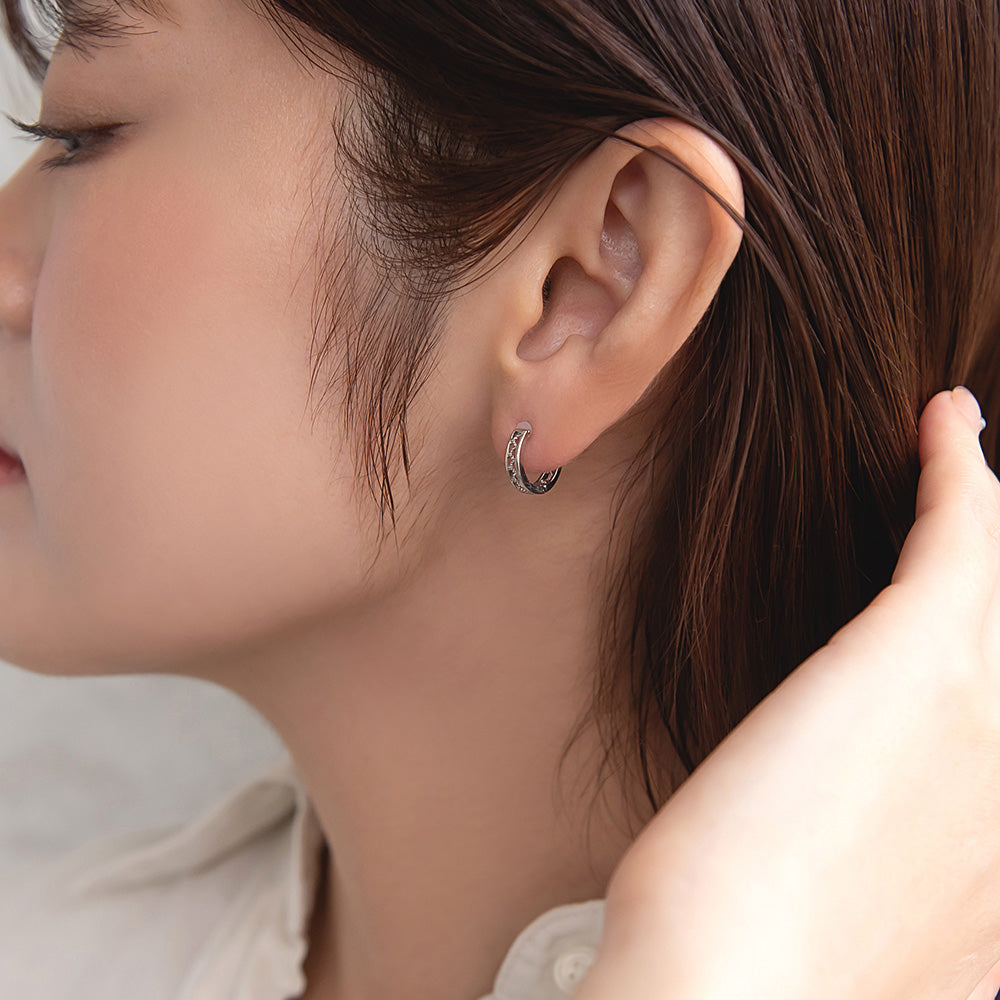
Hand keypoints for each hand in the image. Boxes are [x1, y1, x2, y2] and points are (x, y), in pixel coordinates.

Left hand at [575, 388, 999, 999]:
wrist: (727, 988)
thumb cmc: (759, 971)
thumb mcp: (869, 945)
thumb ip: (906, 896)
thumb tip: (892, 878)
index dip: (994, 683)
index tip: (975, 652)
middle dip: (996, 599)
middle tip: (976, 539)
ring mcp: (989, 718)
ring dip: (980, 516)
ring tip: (965, 462)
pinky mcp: (919, 655)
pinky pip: (961, 534)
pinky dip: (956, 474)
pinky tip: (944, 424)